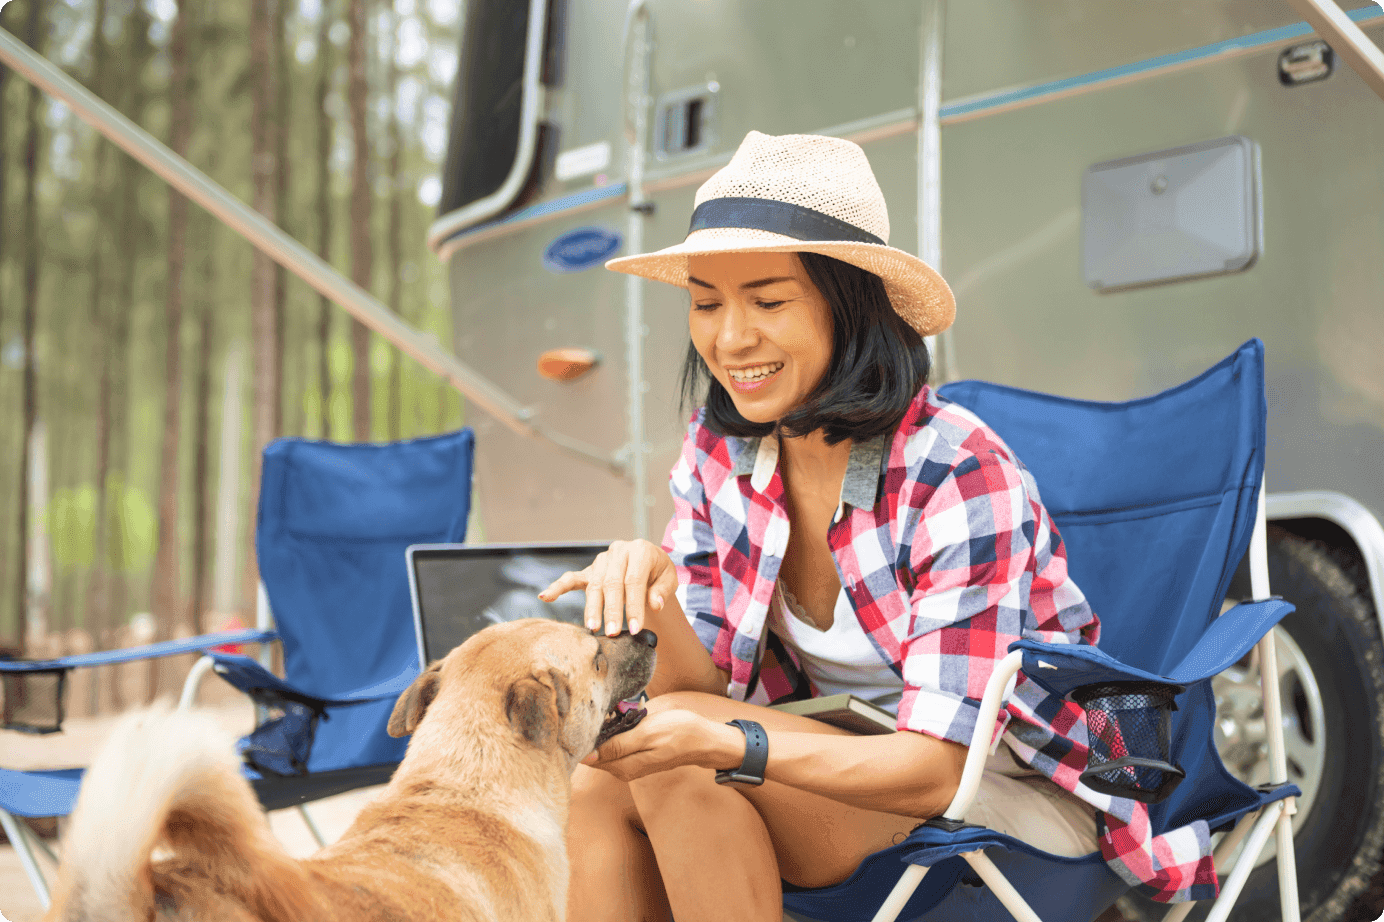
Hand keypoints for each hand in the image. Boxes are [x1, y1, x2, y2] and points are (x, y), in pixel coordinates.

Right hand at [538, 539, 677, 635]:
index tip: (635, 628)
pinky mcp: (590, 570)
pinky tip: (546, 596)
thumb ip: (662, 590)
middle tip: (611, 632)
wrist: (649, 560)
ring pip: (594, 584)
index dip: (634, 605)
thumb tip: (654, 605)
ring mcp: (602, 560)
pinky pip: (572, 578)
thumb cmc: (658, 572)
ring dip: (592, 607)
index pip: (634, 580)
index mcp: (640, 550)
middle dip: (611, 609)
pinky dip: (558, 586)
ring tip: (592, 627)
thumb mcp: (669, 577)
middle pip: (611, 582)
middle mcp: (618, 552)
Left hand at [581, 706, 740, 781]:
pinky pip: (614, 743)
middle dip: (589, 732)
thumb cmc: (678, 733)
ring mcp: (628, 763)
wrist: (703, 739)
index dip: (579, 738)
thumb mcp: (647, 734)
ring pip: (603, 747)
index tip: (576, 718)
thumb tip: (587, 756)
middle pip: (592, 752)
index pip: (587, 757)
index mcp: (622, 767)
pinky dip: (612, 730)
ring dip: (601, 729)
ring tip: (604, 709)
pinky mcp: (633, 755)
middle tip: (589, 708)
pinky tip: (616, 716)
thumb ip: (617, 746)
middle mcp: (622, 769)